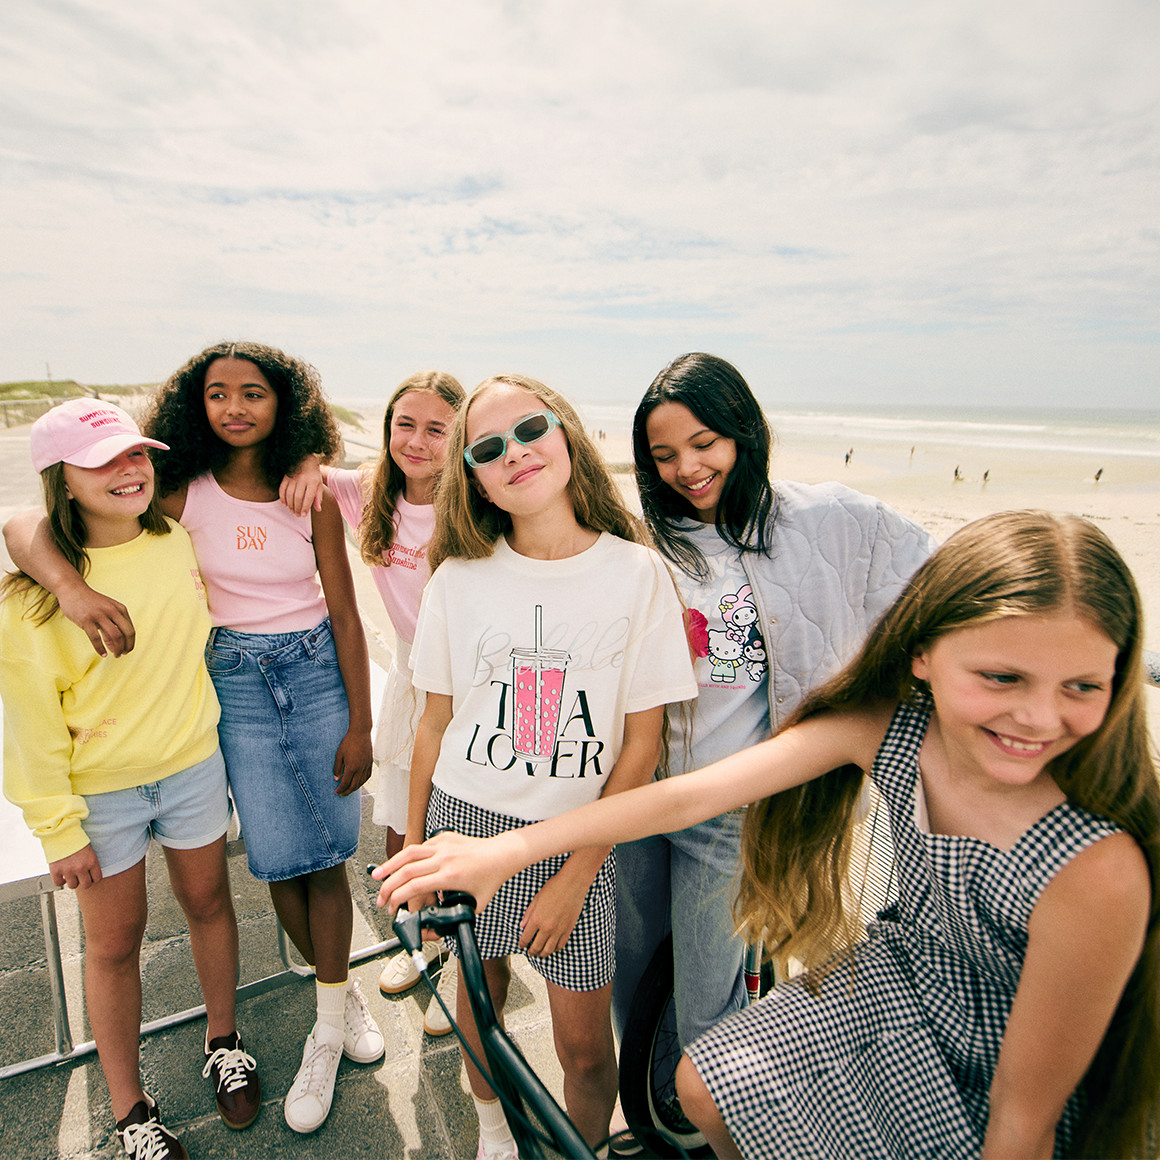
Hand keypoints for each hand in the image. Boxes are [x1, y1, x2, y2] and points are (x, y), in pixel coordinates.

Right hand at [49, 845, 101, 889]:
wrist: (62, 832)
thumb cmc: (77, 840)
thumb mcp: (89, 850)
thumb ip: (90, 862)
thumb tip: (91, 875)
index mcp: (92, 861)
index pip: (97, 878)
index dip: (94, 878)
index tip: (90, 875)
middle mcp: (81, 867)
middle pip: (86, 885)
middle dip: (84, 882)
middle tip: (81, 877)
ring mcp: (68, 870)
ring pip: (73, 885)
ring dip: (72, 881)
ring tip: (72, 875)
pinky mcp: (56, 870)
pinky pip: (58, 883)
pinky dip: (60, 881)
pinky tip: (62, 876)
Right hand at [57, 580, 134, 656]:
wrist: (73, 590)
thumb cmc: (91, 603)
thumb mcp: (106, 611)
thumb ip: (112, 627)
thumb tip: (116, 647)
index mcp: (120, 608)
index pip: (130, 629)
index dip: (131, 642)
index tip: (128, 650)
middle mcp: (112, 611)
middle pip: (126, 633)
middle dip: (127, 646)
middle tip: (123, 654)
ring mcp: (99, 615)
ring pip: (114, 636)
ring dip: (117, 649)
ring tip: (115, 655)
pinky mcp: (86, 620)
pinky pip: (96, 638)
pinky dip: (100, 648)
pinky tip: (103, 654)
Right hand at [279, 455, 324, 514]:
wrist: (305, 459)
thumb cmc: (313, 474)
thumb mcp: (319, 484)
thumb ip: (318, 497)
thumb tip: (318, 509)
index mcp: (313, 481)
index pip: (308, 497)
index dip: (305, 507)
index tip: (303, 515)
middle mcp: (303, 479)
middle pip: (298, 497)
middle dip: (297, 508)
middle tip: (297, 514)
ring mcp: (293, 478)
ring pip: (290, 494)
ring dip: (290, 504)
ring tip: (292, 511)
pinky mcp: (286, 477)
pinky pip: (282, 489)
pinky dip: (282, 498)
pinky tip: (285, 504)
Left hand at [333, 730, 372, 794]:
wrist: (360, 733)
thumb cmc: (348, 742)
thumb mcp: (339, 754)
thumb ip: (337, 768)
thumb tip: (336, 779)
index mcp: (352, 767)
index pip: (345, 783)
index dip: (340, 789)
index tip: (336, 792)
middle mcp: (360, 768)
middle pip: (354, 785)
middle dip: (347, 791)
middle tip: (341, 794)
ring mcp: (366, 766)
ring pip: (361, 782)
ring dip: (355, 788)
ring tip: (349, 790)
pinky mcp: (370, 762)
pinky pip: (367, 776)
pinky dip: (362, 782)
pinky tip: (359, 782)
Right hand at [373, 831, 509, 915]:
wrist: (501, 855)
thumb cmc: (489, 879)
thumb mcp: (473, 906)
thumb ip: (453, 918)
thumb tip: (433, 931)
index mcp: (451, 876)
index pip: (414, 886)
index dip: (398, 898)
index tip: (392, 908)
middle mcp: (444, 858)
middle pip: (406, 870)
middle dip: (388, 887)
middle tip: (381, 899)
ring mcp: (443, 846)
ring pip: (408, 853)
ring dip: (390, 865)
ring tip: (377, 876)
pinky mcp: (443, 838)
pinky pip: (420, 847)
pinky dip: (407, 856)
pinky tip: (400, 865)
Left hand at [518, 861, 590, 956]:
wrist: (572, 884)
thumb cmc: (554, 887)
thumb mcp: (536, 898)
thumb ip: (528, 913)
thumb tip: (522, 925)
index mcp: (536, 919)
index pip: (526, 938)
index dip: (522, 944)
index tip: (521, 945)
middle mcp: (547, 927)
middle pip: (536, 947)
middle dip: (531, 952)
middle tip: (529, 952)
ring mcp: (559, 930)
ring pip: (548, 949)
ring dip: (542, 954)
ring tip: (540, 953)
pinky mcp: (568, 930)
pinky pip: (560, 945)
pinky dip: (555, 949)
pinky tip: (552, 948)